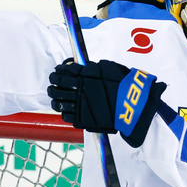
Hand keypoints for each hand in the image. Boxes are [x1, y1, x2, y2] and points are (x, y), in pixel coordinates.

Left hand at [48, 59, 165, 145]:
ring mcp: (79, 106)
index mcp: (84, 75)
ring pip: (58, 102)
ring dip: (54, 98)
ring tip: (55, 96)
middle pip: (57, 85)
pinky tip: (66, 108)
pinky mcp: (82, 119)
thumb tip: (82, 67)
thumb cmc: (124, 85)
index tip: (57, 70)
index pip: (64, 71)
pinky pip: (66, 115)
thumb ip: (93, 68)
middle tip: (53, 82)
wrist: (133, 105)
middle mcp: (79, 90)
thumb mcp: (109, 68)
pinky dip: (64, 111)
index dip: (58, 70)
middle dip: (53, 82)